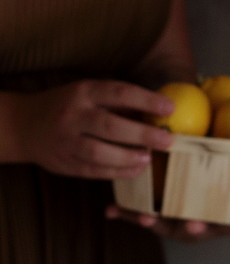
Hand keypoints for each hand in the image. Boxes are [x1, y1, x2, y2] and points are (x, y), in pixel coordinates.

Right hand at [11, 79, 174, 178]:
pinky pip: (95, 170)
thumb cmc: (68, 107)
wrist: (26, 125)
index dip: (146, 100)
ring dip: (129, 157)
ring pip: (100, 152)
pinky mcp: (66, 162)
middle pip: (111, 126)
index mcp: (83, 92)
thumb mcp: (87, 94)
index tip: (170, 108)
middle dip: (142, 134)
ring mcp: (68, 141)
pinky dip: (118, 172)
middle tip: (167, 141)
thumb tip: (158, 112)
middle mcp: (74, 115)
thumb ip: (117, 103)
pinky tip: (136, 170)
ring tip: (148, 159)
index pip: (119, 93)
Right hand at [105, 205, 229, 242]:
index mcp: (168, 227)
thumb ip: (129, 212)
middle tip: (195, 225)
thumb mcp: (146, 213)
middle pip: (190, 231)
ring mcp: (207, 229)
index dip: (150, 220)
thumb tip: (107, 210)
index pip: (156, 224)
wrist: (189, 213)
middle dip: (193, 228)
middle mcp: (187, 230)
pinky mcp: (224, 225)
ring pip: (218, 229)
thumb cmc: (165, 209)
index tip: (146, 217)